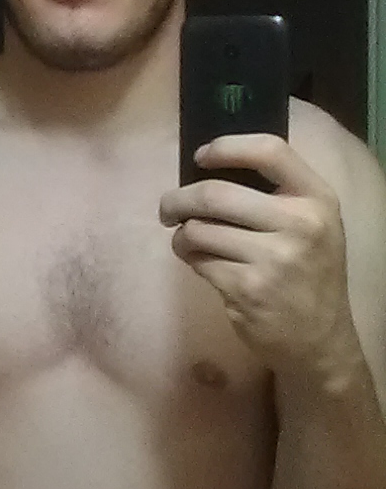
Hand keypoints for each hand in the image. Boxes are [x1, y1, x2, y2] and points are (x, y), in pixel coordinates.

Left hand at [158, 134, 359, 375]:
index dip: (226, 147)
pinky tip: (203, 263)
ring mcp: (273, 259)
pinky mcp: (246, 288)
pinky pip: (198, 260)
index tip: (201, 156)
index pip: (270, 150)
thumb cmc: (308, 273)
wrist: (320, 340)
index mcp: (318, 199)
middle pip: (215, 193)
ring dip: (182, 234)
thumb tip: (208, 168)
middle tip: (168, 208)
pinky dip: (191, 258)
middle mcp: (300, 224)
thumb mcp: (313, 225)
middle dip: (178, 199)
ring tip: (188, 241)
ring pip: (198, 229)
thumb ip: (277, 194)